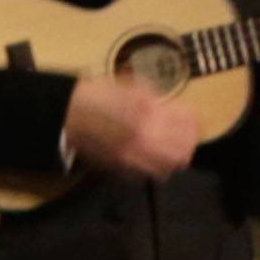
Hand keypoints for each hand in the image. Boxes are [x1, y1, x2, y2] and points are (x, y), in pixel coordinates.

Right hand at [59, 74, 201, 181]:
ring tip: (172, 148)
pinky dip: (156, 166)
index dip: (194, 121)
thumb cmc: (97, 95)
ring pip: (169, 166)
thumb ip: (156, 98)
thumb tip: (175, 109)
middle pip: (184, 150)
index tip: (193, 118)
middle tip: (187, 136)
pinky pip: (149, 173)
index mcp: (148, 112)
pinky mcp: (121, 167)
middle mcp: (144, 137)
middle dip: (188, 143)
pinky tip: (153, 156)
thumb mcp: (130, 86)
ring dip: (174, 157)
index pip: (189, 123)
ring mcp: (132, 155)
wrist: (65, 114)